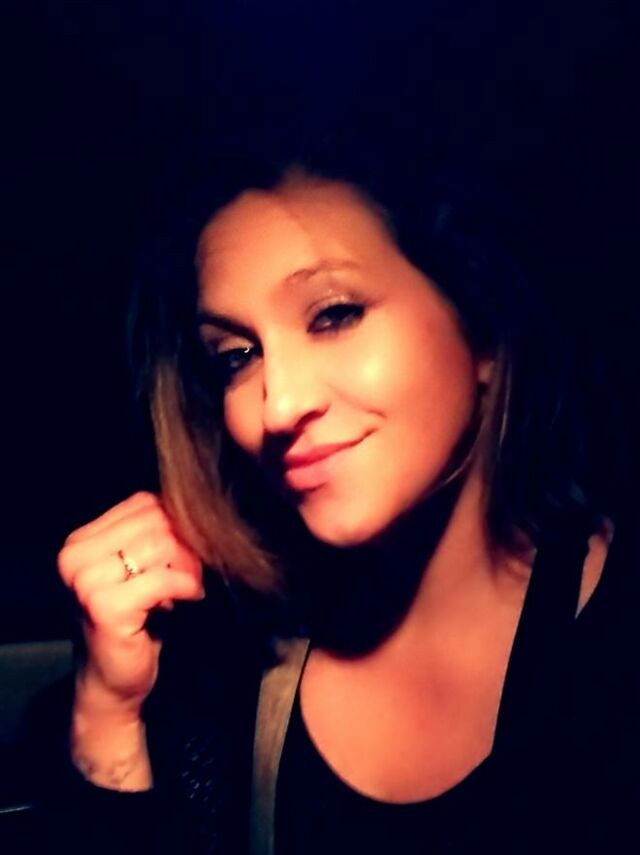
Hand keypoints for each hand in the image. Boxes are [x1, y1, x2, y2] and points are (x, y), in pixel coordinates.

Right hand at [58, 491, 203, 719]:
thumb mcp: (136, 571)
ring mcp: (85, 582)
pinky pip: (163, 578)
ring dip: (186, 567)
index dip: (176, 523)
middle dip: (185, 545)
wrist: (110, 683)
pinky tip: (189, 598)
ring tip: (187, 587)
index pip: (143, 503)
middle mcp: (74, 557)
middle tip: (192, 573)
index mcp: (80, 542)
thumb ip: (152, 538)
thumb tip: (195, 512)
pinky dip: (186, 586)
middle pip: (155, 521)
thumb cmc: (131, 624)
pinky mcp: (104, 607)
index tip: (187, 551)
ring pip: (161, 545)